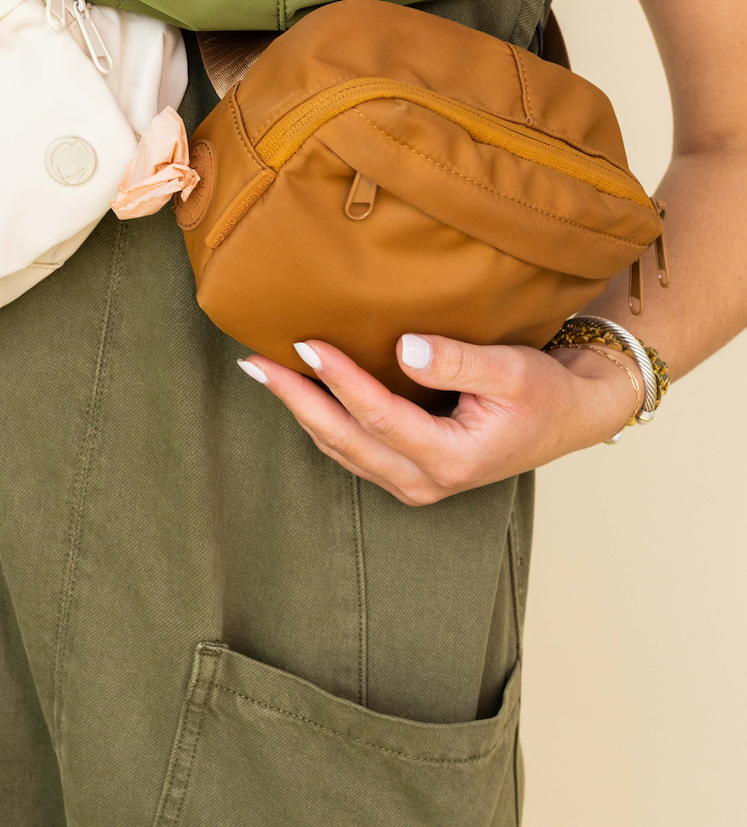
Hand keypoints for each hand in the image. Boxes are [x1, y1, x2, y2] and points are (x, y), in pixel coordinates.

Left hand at [240, 333, 643, 503]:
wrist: (570, 417)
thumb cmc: (544, 392)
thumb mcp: (512, 369)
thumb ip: (458, 360)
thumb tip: (405, 348)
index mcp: (451, 457)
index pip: (379, 415)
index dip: (339, 379)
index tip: (305, 344)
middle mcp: (426, 480)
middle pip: (345, 440)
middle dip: (297, 401)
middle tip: (255, 363)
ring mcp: (415, 482)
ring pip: (343, 449)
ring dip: (303, 411)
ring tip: (265, 373)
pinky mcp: (410, 473)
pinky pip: (354, 450)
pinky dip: (323, 421)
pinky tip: (302, 393)